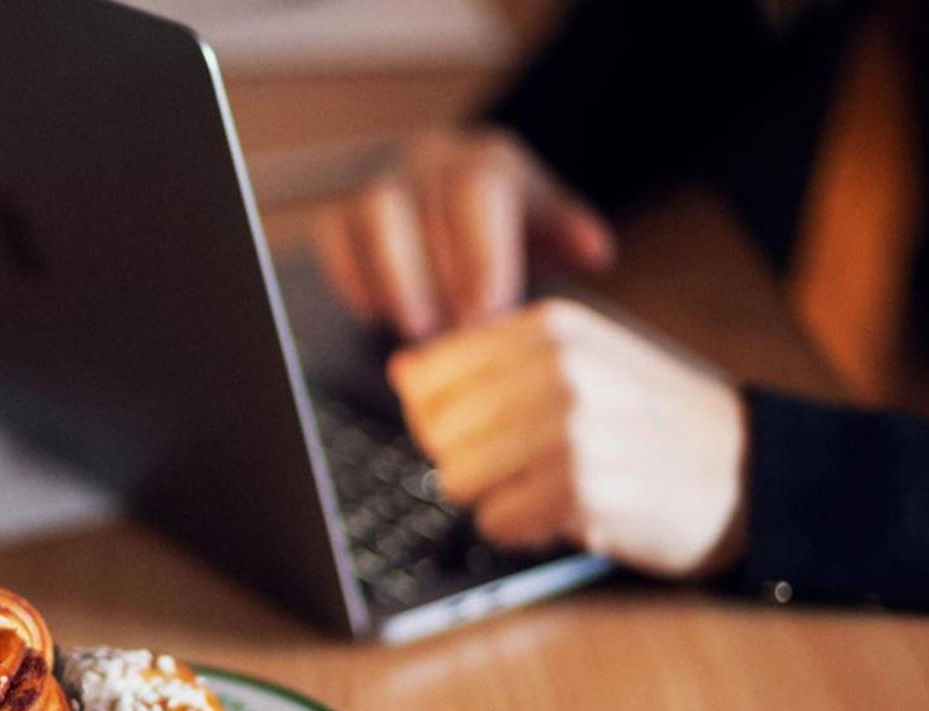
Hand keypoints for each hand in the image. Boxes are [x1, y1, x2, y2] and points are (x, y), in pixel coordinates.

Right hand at [313, 129, 615, 338]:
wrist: (454, 201)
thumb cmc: (503, 222)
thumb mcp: (544, 222)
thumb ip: (567, 232)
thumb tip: (596, 249)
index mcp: (484, 158)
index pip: (474, 192)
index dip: (477, 253)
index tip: (486, 310)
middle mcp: (426, 157)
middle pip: (417, 204)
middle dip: (434, 276)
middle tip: (454, 334)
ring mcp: (378, 179)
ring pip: (370, 214)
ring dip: (392, 277)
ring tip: (416, 329)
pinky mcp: (339, 209)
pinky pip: (332, 233)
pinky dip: (350, 275)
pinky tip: (375, 313)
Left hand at [389, 298, 749, 578]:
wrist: (750, 473)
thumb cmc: (652, 420)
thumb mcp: (581, 359)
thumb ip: (490, 359)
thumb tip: (404, 370)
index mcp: (551, 327)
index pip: (428, 375)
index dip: (441, 415)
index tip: (487, 426)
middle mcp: (559, 368)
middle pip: (435, 431)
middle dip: (468, 459)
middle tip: (526, 464)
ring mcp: (572, 429)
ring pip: (456, 478)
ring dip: (494, 496)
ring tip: (549, 485)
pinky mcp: (583, 492)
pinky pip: (496, 522)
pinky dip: (521, 529)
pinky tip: (566, 513)